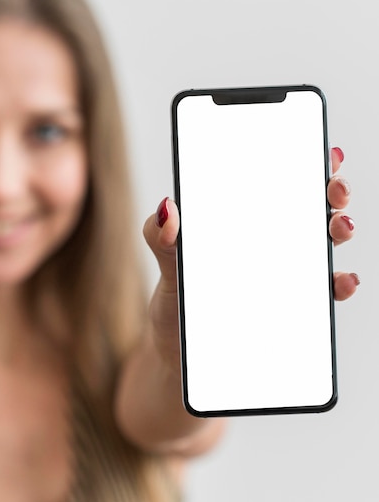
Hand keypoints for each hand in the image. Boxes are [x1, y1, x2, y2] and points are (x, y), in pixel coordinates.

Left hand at [143, 146, 358, 358]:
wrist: (177, 350)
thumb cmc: (175, 299)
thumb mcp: (165, 263)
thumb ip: (161, 236)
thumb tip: (168, 206)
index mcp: (239, 222)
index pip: (272, 183)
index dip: (298, 161)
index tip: (317, 151)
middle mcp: (267, 242)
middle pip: (307, 207)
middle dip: (329, 190)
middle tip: (332, 188)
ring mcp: (281, 273)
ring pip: (321, 244)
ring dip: (339, 229)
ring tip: (338, 226)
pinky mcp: (290, 307)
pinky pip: (322, 291)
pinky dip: (338, 283)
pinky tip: (341, 279)